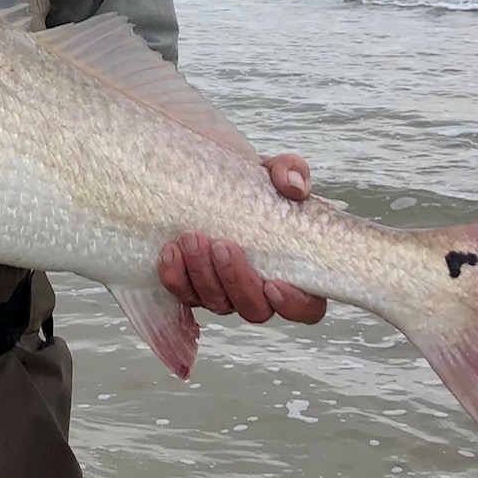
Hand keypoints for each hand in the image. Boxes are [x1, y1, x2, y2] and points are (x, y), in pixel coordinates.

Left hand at [157, 152, 328, 324]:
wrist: (198, 167)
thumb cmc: (243, 176)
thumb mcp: (269, 168)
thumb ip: (290, 171)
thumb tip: (294, 186)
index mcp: (289, 266)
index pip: (306, 306)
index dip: (294, 304)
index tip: (274, 283)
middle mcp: (257, 286)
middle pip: (255, 310)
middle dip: (237, 281)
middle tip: (223, 245)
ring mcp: (222, 289)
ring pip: (216, 303)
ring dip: (202, 274)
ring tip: (193, 236)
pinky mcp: (189, 283)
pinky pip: (182, 293)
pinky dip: (175, 275)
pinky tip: (171, 248)